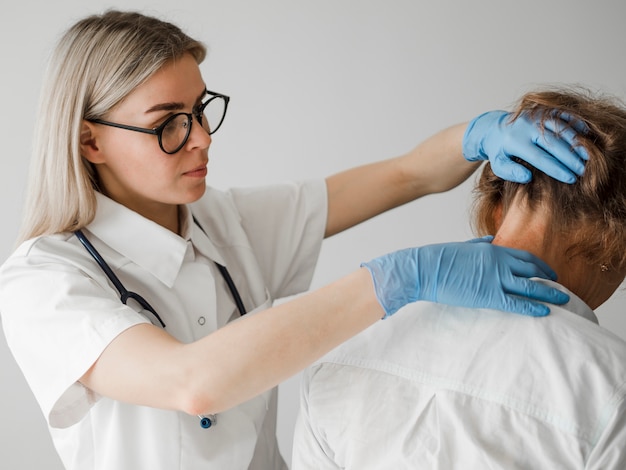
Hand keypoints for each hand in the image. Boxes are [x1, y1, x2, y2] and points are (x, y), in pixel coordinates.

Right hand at [361, 237, 568, 317]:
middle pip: (532, 270)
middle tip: (559, 285)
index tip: (547, 272)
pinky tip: (545, 312)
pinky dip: (533, 307)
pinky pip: (517, 303)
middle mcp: (499, 262)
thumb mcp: (461, 246)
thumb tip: (489, 239)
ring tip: (564, 299)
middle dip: (548, 278)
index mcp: (492, 249)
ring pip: (530, 286)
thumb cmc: (437, 258)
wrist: (423, 269)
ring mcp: (495, 279)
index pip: (524, 256)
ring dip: (549, 293)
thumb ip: (477, 243)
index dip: (539, 265)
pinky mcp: (488, 296)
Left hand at [463, 110, 587, 183]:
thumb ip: (510, 172)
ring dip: (576, 143)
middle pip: (554, 143)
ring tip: (588, 157)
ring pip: (561, 128)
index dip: (557, 169)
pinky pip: (562, 116)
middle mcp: (527, 127)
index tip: (571, 179)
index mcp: (515, 142)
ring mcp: (536, 116)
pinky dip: (575, 124)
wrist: (494, 128)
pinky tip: (586, 136)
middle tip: (583, 171)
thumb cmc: (499, 151)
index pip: (540, 158)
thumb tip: (528, 177)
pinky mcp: (543, 110)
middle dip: (570, 158)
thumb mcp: (498, 164)